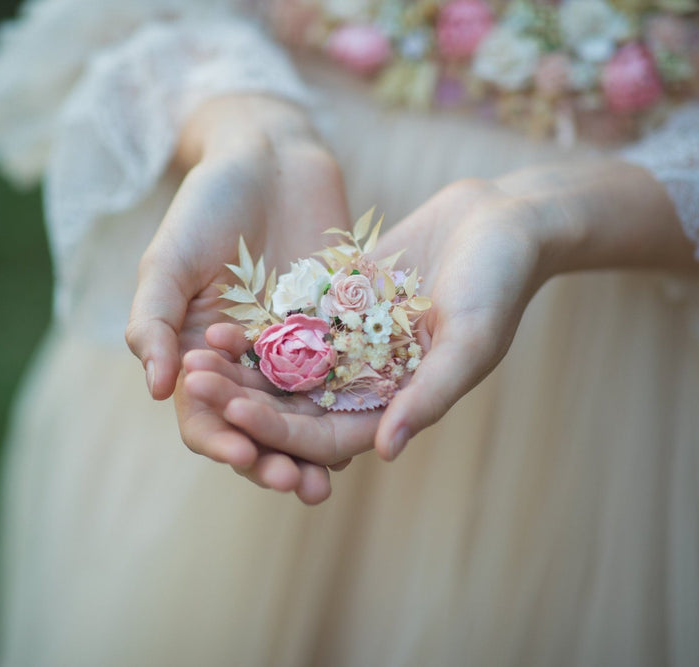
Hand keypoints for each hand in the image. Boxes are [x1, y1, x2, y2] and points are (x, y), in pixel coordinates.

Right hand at [125, 94, 350, 502]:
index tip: (243, 456)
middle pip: (256, 426)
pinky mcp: (335, 329)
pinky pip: (343, 376)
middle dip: (273, 459)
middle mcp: (245, 361)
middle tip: (297, 487)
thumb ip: (153, 321)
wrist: (268, 155)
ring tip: (330, 479)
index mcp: (197, 353)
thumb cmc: (207, 203)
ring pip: (301, 413)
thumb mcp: (169, 259)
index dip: (220, 440)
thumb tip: (154, 391)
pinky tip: (371, 428)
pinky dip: (351, 406)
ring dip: (313, 449)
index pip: (203, 415)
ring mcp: (291, 348)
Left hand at [186, 177, 545, 468]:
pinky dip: (257, 328)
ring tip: (197, 353)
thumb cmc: (499, 283)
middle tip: (196, 384)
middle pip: (295, 408)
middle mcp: (369, 383)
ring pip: (285, 369)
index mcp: (399, 405)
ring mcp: (351, 345)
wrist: (502, 219)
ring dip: (242, 368)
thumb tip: (386, 453)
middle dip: (245, 401)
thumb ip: (431, 395)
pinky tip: (219, 319)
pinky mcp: (339, 306)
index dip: (280, 432)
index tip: (236, 414)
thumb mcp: (471, 339)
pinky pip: (290, 324)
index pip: (328, 438)